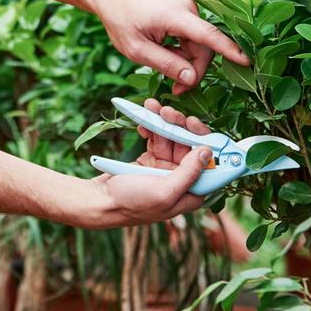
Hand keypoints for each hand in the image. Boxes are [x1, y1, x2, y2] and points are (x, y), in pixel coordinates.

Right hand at [89, 99, 217, 226]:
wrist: (101, 200)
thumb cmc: (132, 203)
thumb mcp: (164, 191)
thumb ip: (189, 173)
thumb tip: (208, 151)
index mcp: (192, 192)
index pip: (209, 163)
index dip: (204, 140)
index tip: (194, 123)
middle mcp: (183, 179)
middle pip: (191, 145)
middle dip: (180, 126)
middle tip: (168, 112)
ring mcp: (166, 169)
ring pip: (173, 138)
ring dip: (164, 122)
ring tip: (152, 108)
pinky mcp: (151, 160)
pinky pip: (157, 139)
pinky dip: (151, 129)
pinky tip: (142, 124)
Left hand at [90, 0, 249, 93]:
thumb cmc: (120, 19)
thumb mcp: (137, 50)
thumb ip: (166, 64)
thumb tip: (192, 77)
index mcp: (177, 16)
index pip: (210, 36)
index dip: (230, 50)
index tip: (248, 61)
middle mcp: (188, 9)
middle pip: (204, 48)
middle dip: (193, 71)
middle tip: (175, 89)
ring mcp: (187, 9)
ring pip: (198, 46)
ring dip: (185, 62)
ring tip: (163, 70)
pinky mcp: (184, 13)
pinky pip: (192, 38)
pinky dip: (182, 51)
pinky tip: (164, 54)